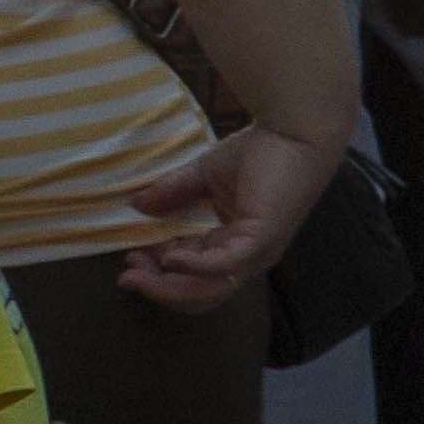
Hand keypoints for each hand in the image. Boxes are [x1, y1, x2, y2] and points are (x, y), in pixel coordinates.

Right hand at [115, 122, 339, 306]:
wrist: (296, 131)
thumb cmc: (260, 151)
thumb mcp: (204, 176)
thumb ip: (171, 193)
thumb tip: (135, 205)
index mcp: (234, 243)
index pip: (192, 272)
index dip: (159, 272)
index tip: (129, 258)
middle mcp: (247, 256)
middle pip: (199, 292)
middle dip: (159, 288)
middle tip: (127, 276)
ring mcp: (256, 251)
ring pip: (210, 288)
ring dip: (169, 285)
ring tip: (138, 271)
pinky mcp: (262, 238)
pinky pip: (226, 264)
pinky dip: (195, 266)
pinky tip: (170, 259)